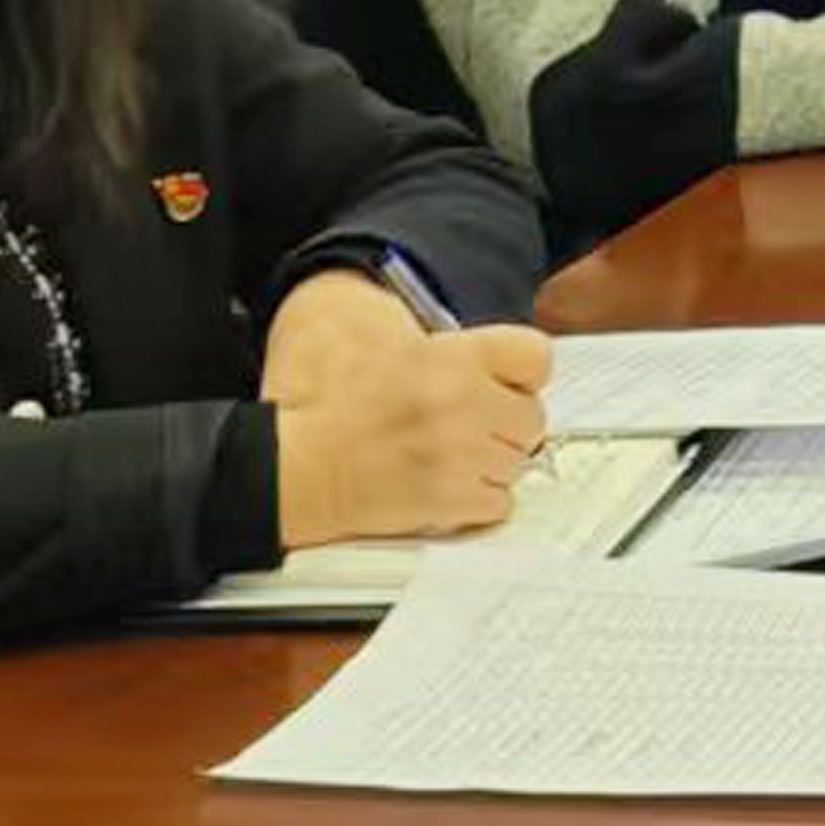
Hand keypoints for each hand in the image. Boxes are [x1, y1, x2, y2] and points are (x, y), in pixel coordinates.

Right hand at [264, 284, 550, 546]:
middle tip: (470, 422)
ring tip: (449, 453)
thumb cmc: (313, 398)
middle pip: (531, 418)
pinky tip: (445, 482)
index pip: (536, 357)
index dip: (519, 371)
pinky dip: (476, 498)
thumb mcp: (367, 327)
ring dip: (490, 461)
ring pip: (516, 463)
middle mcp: (465, 407)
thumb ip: (422, 322)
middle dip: (504, 421)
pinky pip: (497, 502)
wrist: (288, 466)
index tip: (503, 379)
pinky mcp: (448, 502)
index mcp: (451, 358)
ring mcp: (460, 457)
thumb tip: (451, 327)